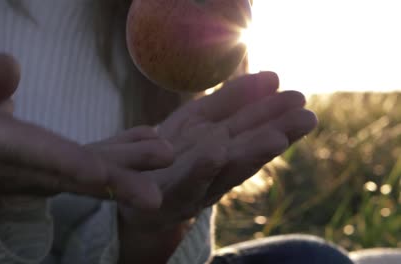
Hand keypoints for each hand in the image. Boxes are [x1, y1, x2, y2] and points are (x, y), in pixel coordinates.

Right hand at [0, 53, 172, 208]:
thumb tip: (6, 61)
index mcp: (8, 151)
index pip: (44, 158)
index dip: (73, 165)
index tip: (103, 174)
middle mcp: (37, 169)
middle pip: (81, 177)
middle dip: (118, 184)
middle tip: (156, 198)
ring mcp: (57, 171)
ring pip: (97, 170)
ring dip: (132, 164)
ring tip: (167, 153)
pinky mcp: (69, 167)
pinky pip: (99, 159)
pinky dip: (126, 150)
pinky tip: (152, 137)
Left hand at [119, 72, 317, 230]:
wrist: (129, 187)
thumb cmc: (172, 152)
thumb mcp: (199, 121)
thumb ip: (231, 101)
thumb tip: (273, 76)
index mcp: (223, 150)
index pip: (252, 132)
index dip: (275, 117)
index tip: (300, 100)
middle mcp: (213, 172)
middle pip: (246, 153)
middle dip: (276, 135)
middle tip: (306, 119)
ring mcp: (192, 187)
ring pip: (224, 171)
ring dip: (250, 155)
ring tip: (276, 138)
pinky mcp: (166, 198)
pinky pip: (185, 184)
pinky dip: (202, 169)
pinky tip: (216, 152)